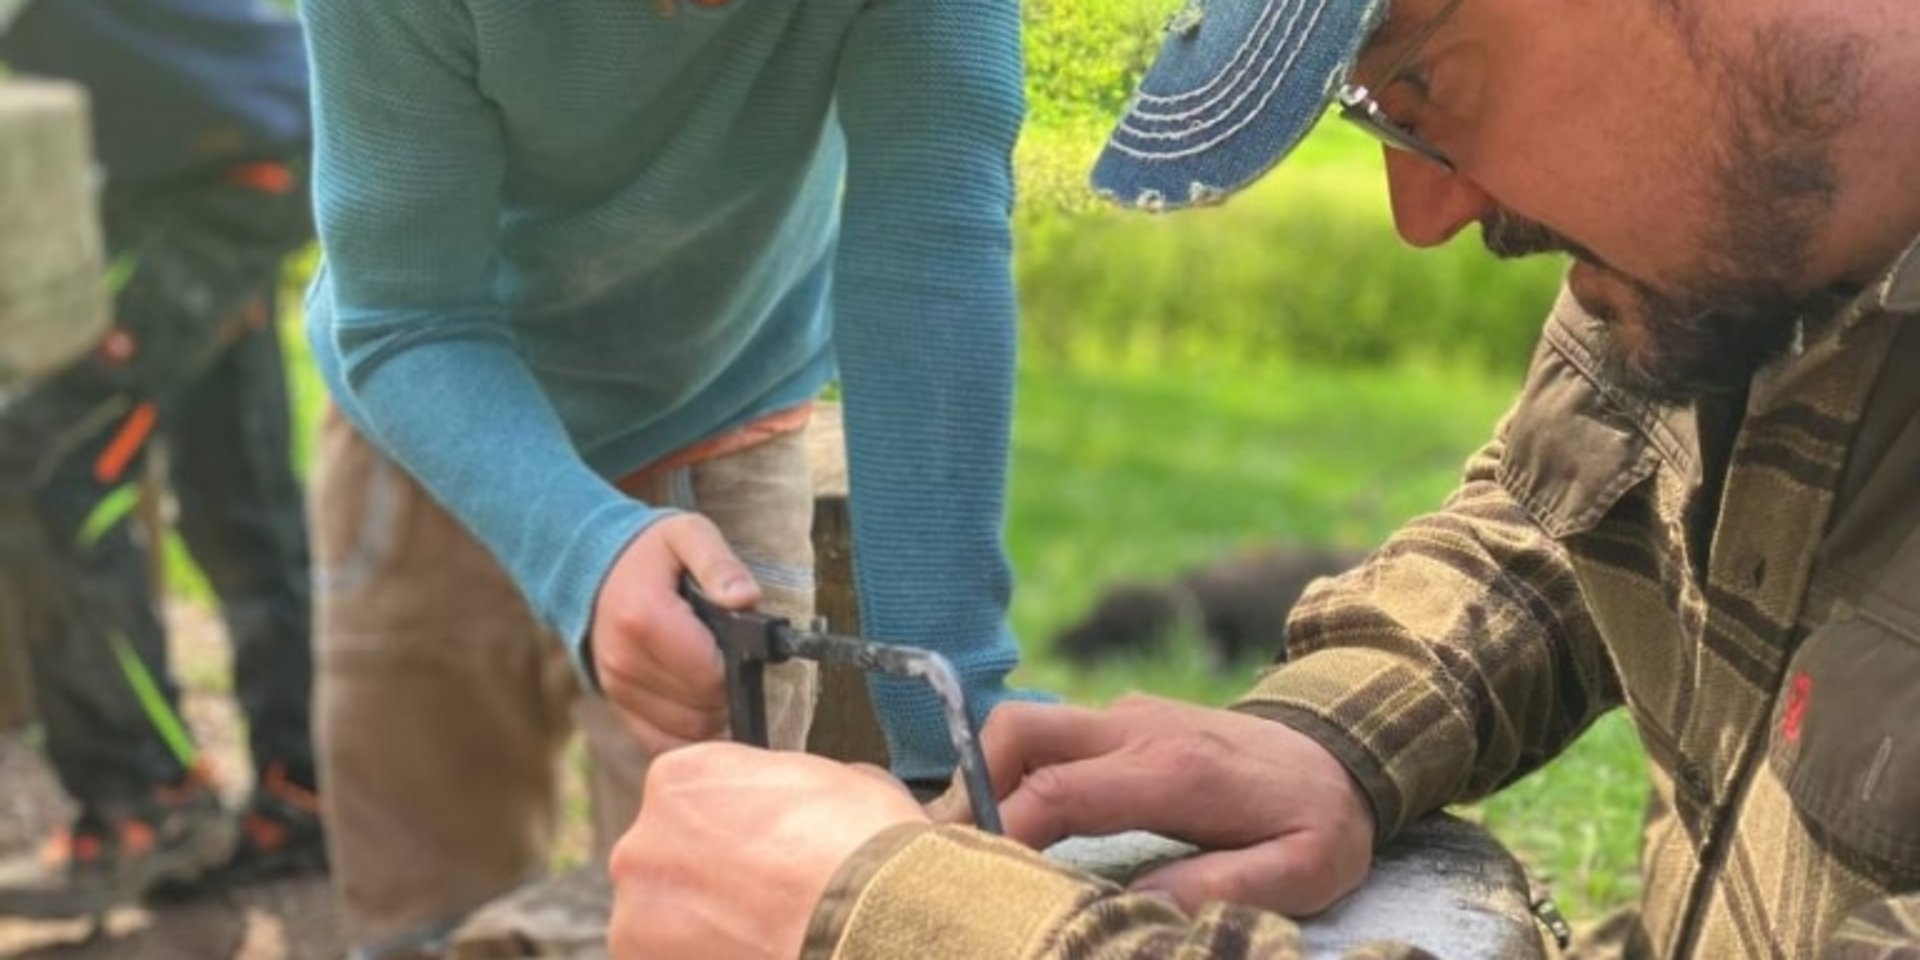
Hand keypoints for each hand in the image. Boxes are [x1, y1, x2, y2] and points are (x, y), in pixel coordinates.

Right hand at [591, 513, 755, 753]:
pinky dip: (689, 733)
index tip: (738, 642)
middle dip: (728, 688)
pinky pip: (662, 742)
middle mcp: (625, 662)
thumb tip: (746, 599)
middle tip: (728, 655)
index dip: (737, 664)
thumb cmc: (652, 552)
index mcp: (645, 618)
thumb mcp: (689, 534)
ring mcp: (618, 688)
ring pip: (689, 731)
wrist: (594, 567)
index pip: (710, 675)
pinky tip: (698, 702)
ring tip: (713, 672)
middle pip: (703, 707)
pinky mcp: (617, 705)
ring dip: (713, 711)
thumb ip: (720, 564)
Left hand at [608, 743, 928, 959]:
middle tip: (759, 895)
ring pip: (661, 919)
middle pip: (665, 858)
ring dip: (700, 926)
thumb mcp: (837, 781)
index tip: (757, 842)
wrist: (865, 921)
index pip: (688, 795)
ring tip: (756, 935)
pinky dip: (703, 959)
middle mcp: (643, 841)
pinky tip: (749, 954)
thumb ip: (794, 786)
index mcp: (679, 778)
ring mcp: (639, 914)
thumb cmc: (858, 848)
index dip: (728, 820)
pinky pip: (669, 958)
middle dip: (705, 876)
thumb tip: (812, 802)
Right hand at [939, 695, 1375, 916]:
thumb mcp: (1301, 871)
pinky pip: (1052, 737)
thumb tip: (1133, 905)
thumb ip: (1220, 888)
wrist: (1347, 750)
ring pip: (1026, 726)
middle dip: (968, 783)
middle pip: (1018, 729)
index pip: (1056, 790)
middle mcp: (1137, 727)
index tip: (972, 876)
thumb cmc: (1321, 820)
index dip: (1000, 831)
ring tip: (979, 845)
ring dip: (987, 776)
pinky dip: (1019, 773)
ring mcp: (1127, 716)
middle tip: (954, 851)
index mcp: (1173, 770)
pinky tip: (1021, 826)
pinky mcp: (1124, 720)